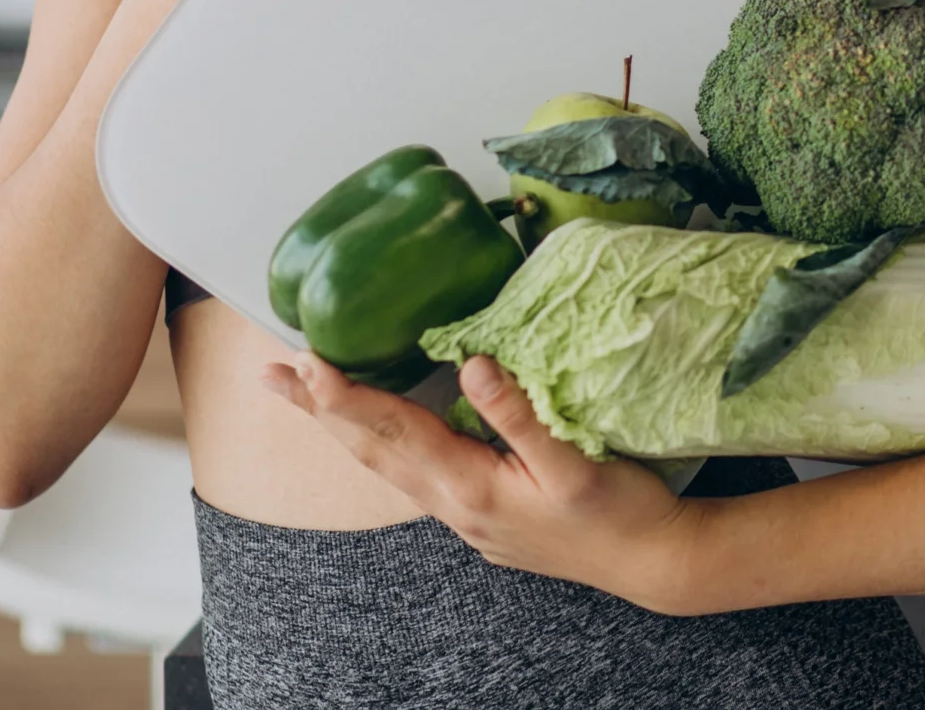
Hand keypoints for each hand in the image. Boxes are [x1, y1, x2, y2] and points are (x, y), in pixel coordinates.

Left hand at [262, 353, 708, 612]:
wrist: (650, 562)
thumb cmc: (618, 511)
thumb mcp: (574, 461)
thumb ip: (520, 414)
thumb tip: (474, 364)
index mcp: (470, 485)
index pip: (394, 431)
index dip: (347, 396)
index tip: (307, 362)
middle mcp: (454, 503)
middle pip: (374, 449)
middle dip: (322, 411)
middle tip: (274, 377)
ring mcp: (465, 513)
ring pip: (389, 462)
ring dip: (346, 427)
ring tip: (310, 399)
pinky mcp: (481, 513)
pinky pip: (415, 471)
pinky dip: (384, 442)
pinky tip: (382, 432)